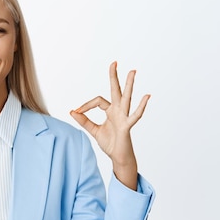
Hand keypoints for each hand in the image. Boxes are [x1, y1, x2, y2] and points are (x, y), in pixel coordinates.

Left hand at [70, 61, 149, 189]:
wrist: (118, 157)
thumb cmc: (110, 143)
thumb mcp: (93, 130)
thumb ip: (84, 121)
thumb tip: (72, 111)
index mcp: (110, 111)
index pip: (98, 101)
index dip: (86, 105)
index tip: (76, 111)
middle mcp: (118, 111)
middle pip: (116, 90)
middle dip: (114, 77)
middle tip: (114, 62)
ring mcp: (124, 117)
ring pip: (126, 98)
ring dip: (129, 85)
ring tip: (132, 71)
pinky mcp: (127, 126)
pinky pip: (135, 115)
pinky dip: (141, 106)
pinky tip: (146, 96)